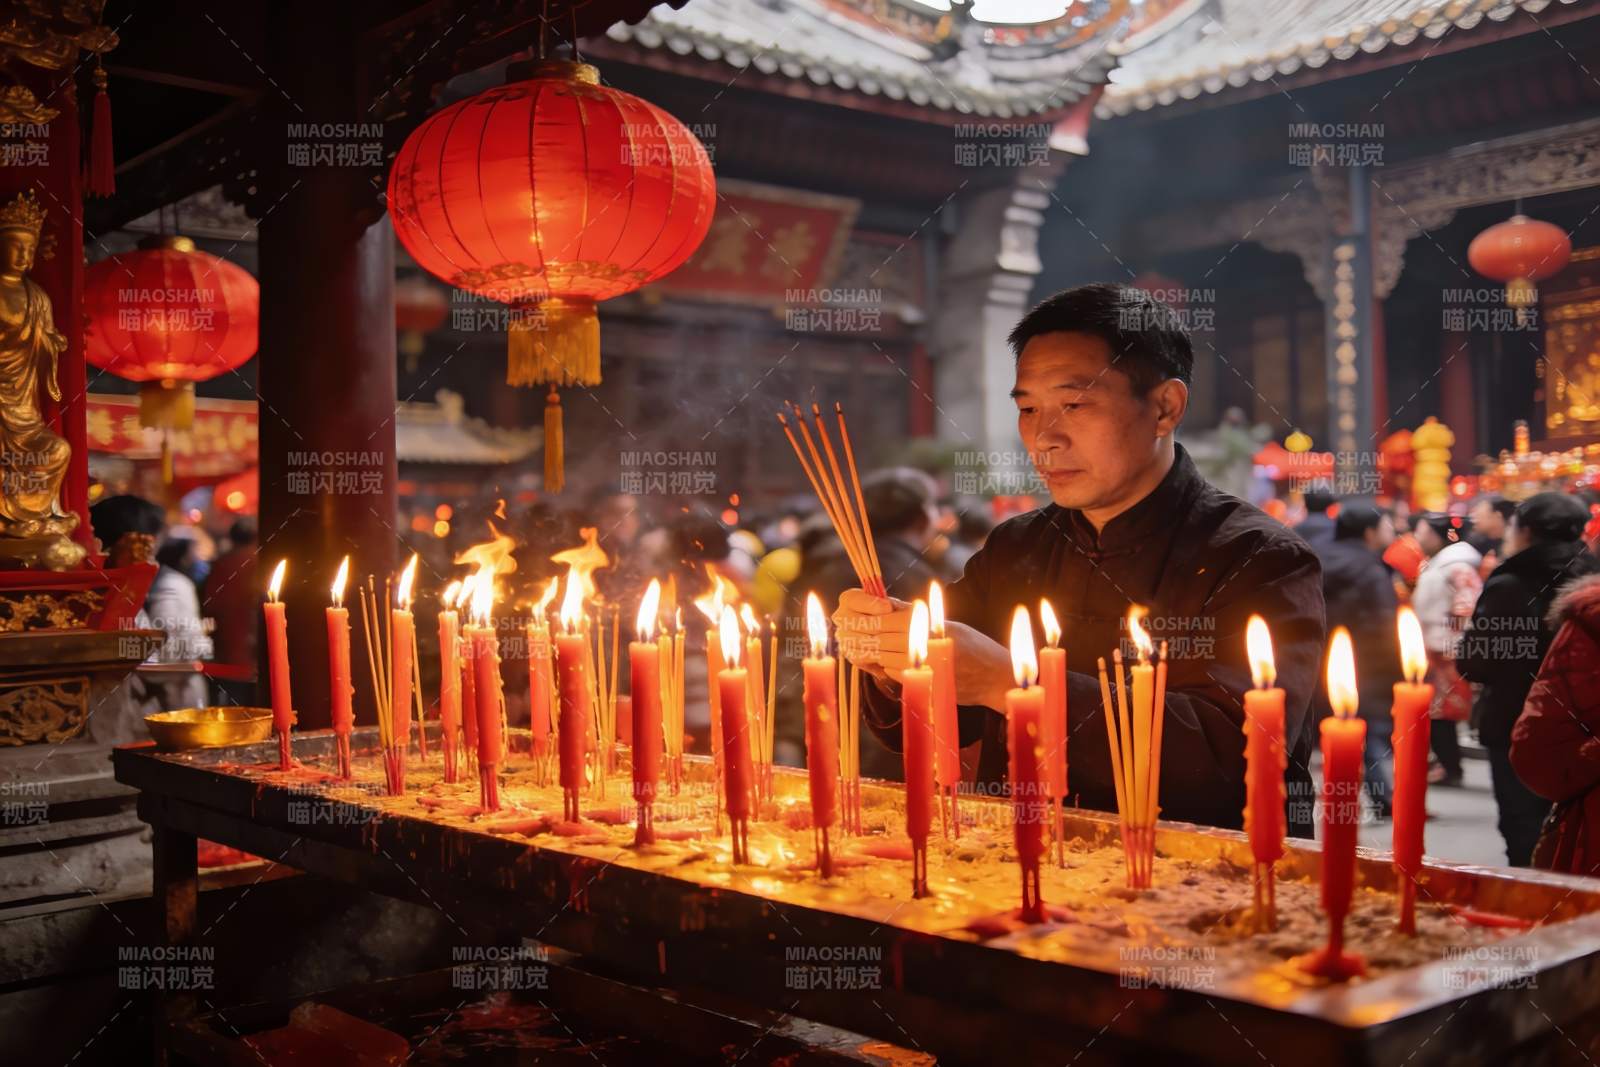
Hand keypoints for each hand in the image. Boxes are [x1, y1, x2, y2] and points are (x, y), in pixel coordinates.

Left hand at [831, 589, 1011, 709]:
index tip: (853, 614)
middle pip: (879, 637)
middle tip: (843, 631)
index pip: (886, 617)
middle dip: (860, 634)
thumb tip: (883, 603)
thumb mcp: (945, 623)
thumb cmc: (974, 645)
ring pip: (882, 655)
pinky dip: (883, 665)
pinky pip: (893, 672)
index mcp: (929, 624)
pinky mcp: (922, 683)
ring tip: (853, 645)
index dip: (867, 616)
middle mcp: (926, 644)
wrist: (996, 677)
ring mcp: (923, 666)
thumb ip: (913, 614)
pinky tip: (877, 660)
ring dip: (868, 650)